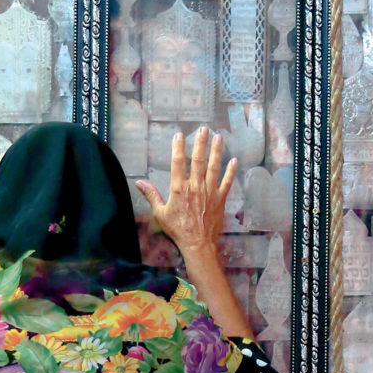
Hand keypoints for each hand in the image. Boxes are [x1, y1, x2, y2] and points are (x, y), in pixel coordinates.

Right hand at [136, 127, 236, 270]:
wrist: (198, 244)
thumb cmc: (178, 230)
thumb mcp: (160, 213)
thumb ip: (151, 195)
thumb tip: (138, 182)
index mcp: (179, 188)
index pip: (178, 163)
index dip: (178, 147)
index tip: (178, 135)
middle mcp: (195, 186)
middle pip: (198, 160)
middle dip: (200, 143)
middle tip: (203, 128)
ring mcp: (209, 192)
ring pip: (214, 167)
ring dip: (216, 151)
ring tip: (218, 137)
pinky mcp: (220, 199)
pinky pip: (226, 182)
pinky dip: (231, 171)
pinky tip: (234, 160)